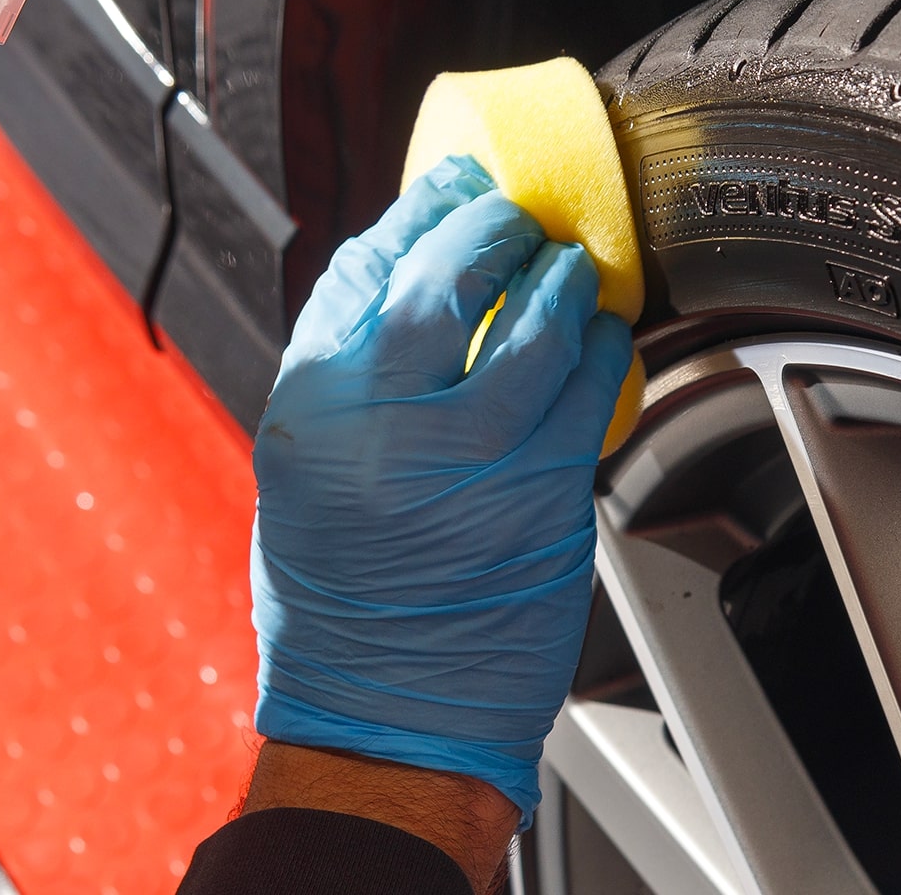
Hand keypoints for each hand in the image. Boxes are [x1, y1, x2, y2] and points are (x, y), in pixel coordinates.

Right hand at [250, 155, 632, 825]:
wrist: (384, 715)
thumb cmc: (337, 606)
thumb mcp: (302, 474)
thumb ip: (350, 383)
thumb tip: (411, 292)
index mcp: (312, 411)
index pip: (362, 271)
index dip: (415, 212)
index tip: (446, 185)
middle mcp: (385, 425)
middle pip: (449, 275)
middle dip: (489, 223)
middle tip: (511, 212)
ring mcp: (470, 457)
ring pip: (533, 322)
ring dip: (558, 277)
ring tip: (564, 266)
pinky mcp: (542, 494)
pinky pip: (586, 390)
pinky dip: (598, 348)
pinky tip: (596, 337)